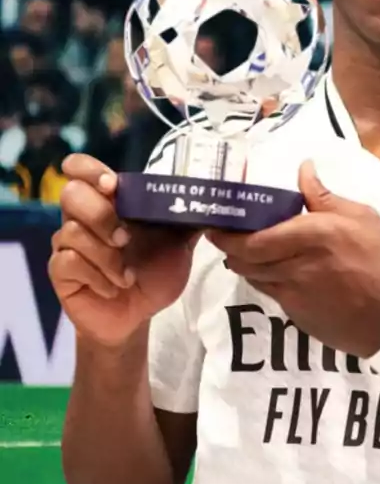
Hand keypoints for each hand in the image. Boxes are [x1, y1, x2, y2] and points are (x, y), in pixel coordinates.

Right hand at [49, 155, 198, 347]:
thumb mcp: (179, 243)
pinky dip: (98, 276)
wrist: (138, 314)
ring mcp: (68, 244)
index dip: (90, 170)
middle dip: (101, 215)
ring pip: (72, 231)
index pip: (81, 169)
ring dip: (107, 257)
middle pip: (71, 194)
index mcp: (110, 203)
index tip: (111, 185)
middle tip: (124, 238)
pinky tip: (115, 287)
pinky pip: (68, 262)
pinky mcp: (60, 271)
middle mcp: (83, 217)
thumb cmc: (154, 272)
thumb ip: (189, 218)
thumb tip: (214, 197)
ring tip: (127, 276)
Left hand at [208, 161, 379, 357]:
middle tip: (223, 233)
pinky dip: (262, 277)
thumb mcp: (364, 218)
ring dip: (242, 261)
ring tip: (243, 249)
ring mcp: (292, 292)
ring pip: (251, 275)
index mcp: (314, 233)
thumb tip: (303, 170)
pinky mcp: (293, 313)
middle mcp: (295, 263)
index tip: (218, 219)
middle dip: (228, 246)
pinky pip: (267, 290)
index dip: (229, 231)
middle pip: (244, 257)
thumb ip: (325, 197)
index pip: (256, 235)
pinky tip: (271, 269)